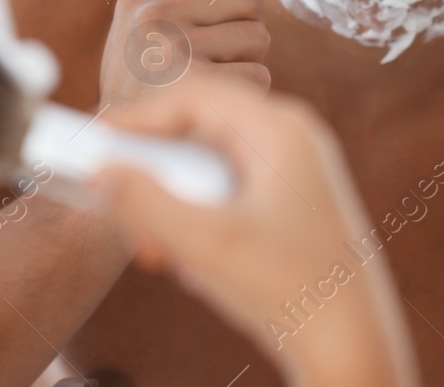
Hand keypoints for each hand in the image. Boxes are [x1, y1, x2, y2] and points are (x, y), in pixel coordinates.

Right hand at [91, 76, 416, 386]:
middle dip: (155, 173)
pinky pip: (225, 192)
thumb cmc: (292, 290)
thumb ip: (145, 203)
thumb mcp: (205, 245)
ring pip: (208, 166)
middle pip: (198, 130)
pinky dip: (197, 219)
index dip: (138, 117)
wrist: (349, 345)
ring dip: (173, 204)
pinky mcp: (288, 203)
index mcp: (282, 130)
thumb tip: (100, 172)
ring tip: (160, 249)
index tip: (93, 141)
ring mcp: (293, 170)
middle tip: (120, 207)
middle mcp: (291, 139)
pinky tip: (191, 262)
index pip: (194, 98)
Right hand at [99, 0, 273, 105]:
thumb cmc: (141, 78)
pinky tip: (218, 100)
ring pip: (258, 36)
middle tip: (221, 49)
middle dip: (250, 23)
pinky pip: (258, 75)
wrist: (117, 148)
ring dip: (249, 57)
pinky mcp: (196, 90)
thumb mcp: (144, 20)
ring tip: (213, 75)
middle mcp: (153, 15)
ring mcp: (172, 52)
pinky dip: (249, 89)